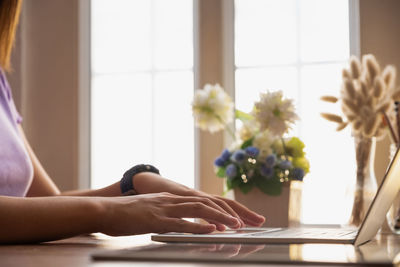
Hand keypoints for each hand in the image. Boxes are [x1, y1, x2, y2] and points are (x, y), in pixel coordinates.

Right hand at [99, 192, 241, 235]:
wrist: (105, 209)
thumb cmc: (126, 213)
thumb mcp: (151, 210)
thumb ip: (167, 214)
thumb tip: (181, 222)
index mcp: (172, 198)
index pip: (204, 200)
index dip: (224, 208)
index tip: (241, 217)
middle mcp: (172, 200)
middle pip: (207, 203)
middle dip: (230, 212)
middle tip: (247, 221)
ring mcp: (164, 209)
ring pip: (198, 210)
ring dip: (219, 218)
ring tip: (236, 226)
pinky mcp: (155, 220)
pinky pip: (180, 223)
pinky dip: (197, 226)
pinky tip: (210, 230)